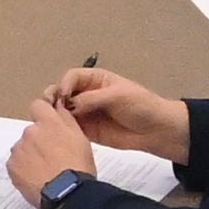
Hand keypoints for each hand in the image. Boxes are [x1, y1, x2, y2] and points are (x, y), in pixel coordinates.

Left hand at [6, 106, 100, 202]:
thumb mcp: (80, 138)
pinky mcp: (12, 166)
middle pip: (31, 131)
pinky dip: (23, 168)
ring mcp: (19, 149)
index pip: (38, 106)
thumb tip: (58, 108)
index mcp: (49, 123)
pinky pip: (16, 163)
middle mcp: (30, 132)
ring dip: (31, 155)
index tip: (47, 124)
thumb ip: (66, 119)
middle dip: (39, 140)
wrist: (67, 193)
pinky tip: (36, 177)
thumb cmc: (78, 167)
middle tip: (52, 156)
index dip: (43, 114)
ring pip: (23, 148)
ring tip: (45, 170)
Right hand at [40, 68, 186, 157]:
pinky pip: (69, 127)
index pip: (72, 77)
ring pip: (62, 110)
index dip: (64, 84)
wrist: (157, 130)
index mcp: (96, 80)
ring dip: (54, 113)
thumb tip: (68, 104)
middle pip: (62, 92)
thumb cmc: (142, 106)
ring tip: (50, 119)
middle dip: (54, 97)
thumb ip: (92, 98)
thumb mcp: (118, 95)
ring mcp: (86, 112)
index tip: (63, 95)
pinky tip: (57, 131)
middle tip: (50, 106)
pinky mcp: (87, 130)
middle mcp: (87, 94)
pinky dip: (61, 128)